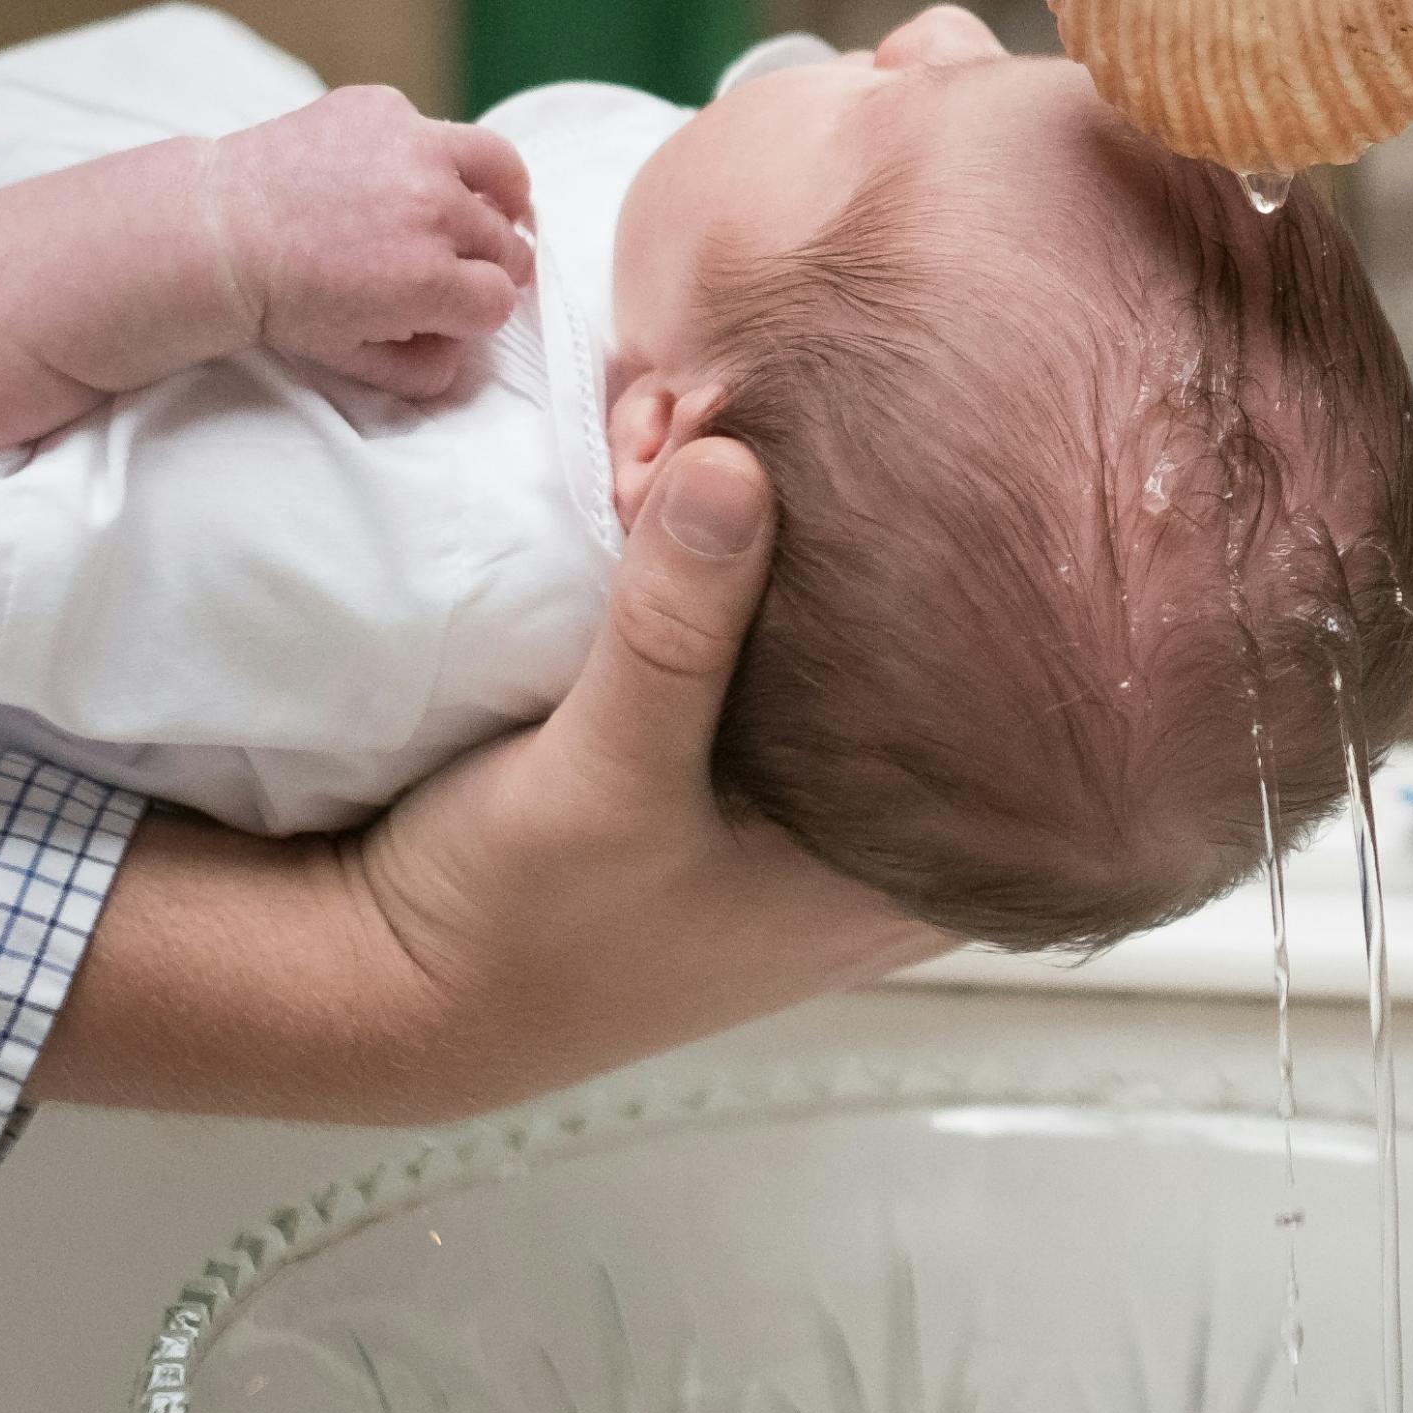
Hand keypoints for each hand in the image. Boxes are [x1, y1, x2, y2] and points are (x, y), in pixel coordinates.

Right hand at [30, 439, 942, 1120]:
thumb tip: (736, 464)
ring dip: (792, 534)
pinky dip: (730, 559)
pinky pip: (762, 628)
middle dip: (883, 535)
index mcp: (906, 872)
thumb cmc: (522, 926)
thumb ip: (678, 630)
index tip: (970, 478)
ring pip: (842, 626)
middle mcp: (879, 830)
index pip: (1022, 714)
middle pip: (934, 648)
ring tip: (746, 434)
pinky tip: (698, 476)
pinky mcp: (728, 746)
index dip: (1005, 597)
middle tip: (839, 430)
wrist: (390, 981)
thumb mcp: (606, 777)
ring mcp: (805, 789)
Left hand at [206, 87, 535, 399]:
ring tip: (487, 205)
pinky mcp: (385, 108)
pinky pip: (437, 131)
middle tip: (458, 265)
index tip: (457, 308)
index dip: (479, 311)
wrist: (215, 231)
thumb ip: (425, 370)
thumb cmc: (282, 299)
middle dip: (487, 263)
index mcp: (428, 281)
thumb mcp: (354, 359)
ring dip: (499, 196)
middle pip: (507, 243)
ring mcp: (412, 148)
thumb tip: (465, 351)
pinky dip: (427, 154)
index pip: (501, 300)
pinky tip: (397, 173)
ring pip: (503, 169)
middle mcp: (432, 209)